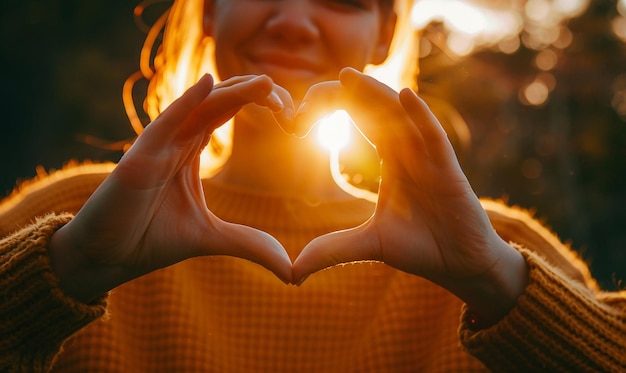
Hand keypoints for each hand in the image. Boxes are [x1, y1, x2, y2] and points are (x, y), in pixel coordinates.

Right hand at [49, 74, 293, 301]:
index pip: (227, 112)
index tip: (291, 114)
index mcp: (190, 148)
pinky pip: (163, 124)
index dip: (258, 103)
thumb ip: (250, 244)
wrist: (107, 257)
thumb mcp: (212, 239)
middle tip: (288, 102)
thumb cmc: (150, 238)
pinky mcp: (139, 160)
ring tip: (265, 83)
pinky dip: (185, 102)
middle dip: (254, 95)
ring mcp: (157, 146)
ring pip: (197, 106)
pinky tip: (208, 84)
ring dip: (232, 93)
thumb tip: (290, 270)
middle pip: (219, 102)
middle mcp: (175, 140)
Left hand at [291, 68, 527, 322]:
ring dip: (379, 96)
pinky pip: (434, 136)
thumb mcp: (369, 245)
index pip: (364, 126)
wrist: (461, 265)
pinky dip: (421, 115)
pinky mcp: (448, 170)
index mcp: (392, 162)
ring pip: (402, 118)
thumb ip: (332, 250)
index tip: (311, 105)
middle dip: (354, 96)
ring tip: (351, 77)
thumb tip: (293, 272)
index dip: (341, 111)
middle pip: (379, 114)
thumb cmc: (422, 247)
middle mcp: (410, 154)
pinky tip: (405, 95)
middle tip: (328, 78)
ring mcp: (429, 159)